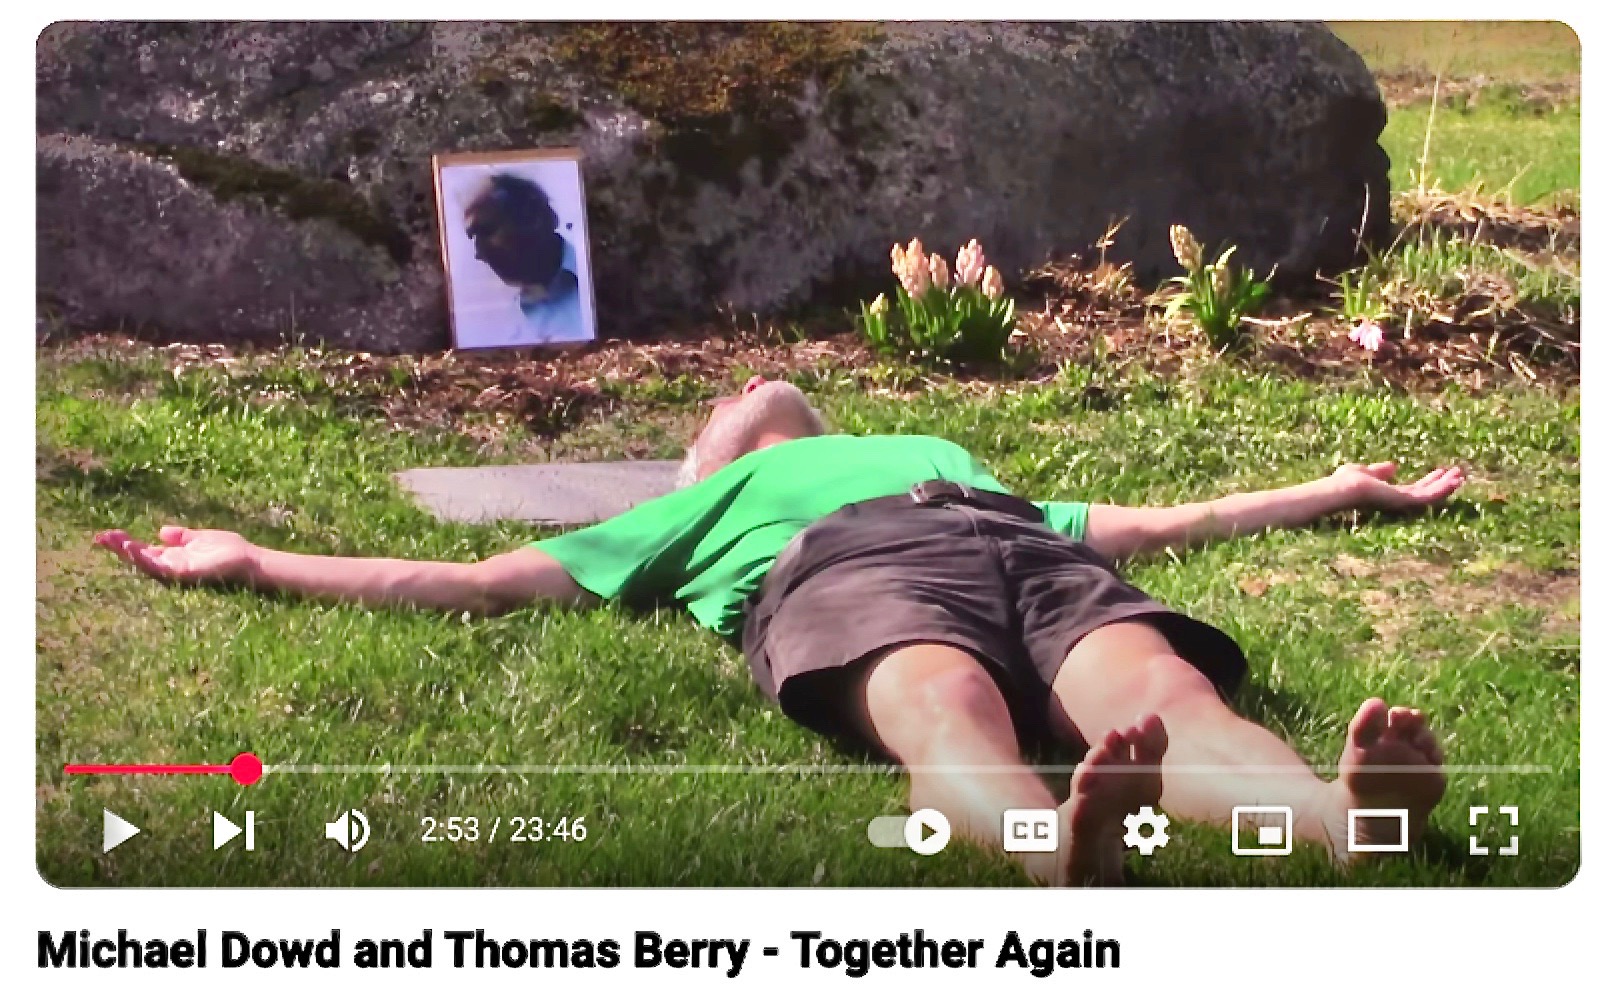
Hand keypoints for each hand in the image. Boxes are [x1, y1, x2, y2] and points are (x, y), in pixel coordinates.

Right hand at [94, 526, 257, 584]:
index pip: (145, 550)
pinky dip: (145, 559)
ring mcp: (177, 571)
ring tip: (113, 541)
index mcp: (175, 556)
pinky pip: (160, 568)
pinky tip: (133, 549)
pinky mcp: (184, 574)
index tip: (109, 533)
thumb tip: (161, 531)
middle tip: (100, 537)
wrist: (250, 561)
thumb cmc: (230, 550)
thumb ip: (182, 536)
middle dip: (120, 548)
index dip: (127, 543)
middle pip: (140, 557)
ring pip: (145, 564)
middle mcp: (172, 565)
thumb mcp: (201, 538)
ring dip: (128, 553)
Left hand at [1328, 462, 1464, 511]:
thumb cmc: (1347, 480)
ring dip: (1447, 486)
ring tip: (1461, 475)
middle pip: (1427, 492)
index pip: (1415, 488)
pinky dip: (1442, 489)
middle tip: (1459, 473)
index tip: (1441, 470)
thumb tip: (1393, 466)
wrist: (1343, 488)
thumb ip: (1380, 471)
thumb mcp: (1367, 471)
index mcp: (1390, 494)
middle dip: (1443, 483)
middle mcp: (1398, 500)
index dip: (1429, 480)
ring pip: (1431, 495)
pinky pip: (1429, 496)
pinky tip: (1454, 480)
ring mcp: (1403, 502)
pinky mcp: (1405, 501)